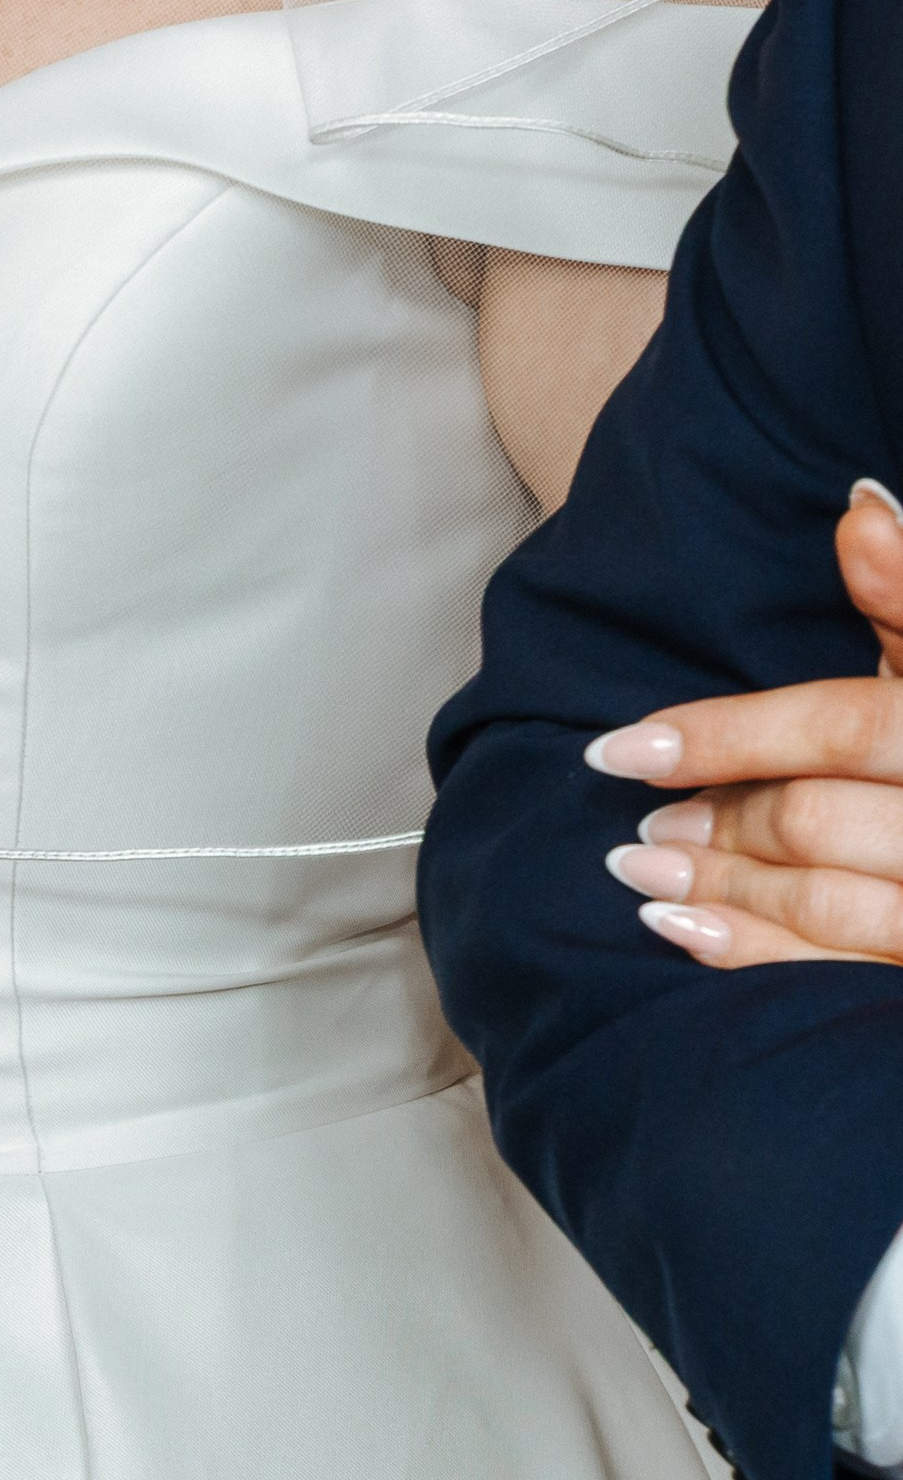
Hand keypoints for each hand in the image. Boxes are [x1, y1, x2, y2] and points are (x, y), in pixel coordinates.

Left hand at [589, 483, 902, 967]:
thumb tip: (858, 507)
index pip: (838, 729)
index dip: (723, 736)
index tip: (620, 745)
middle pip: (819, 820)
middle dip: (717, 818)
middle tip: (638, 817)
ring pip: (829, 904)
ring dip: (722, 890)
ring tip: (639, 873)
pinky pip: (845, 972)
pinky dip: (760, 956)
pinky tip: (689, 937)